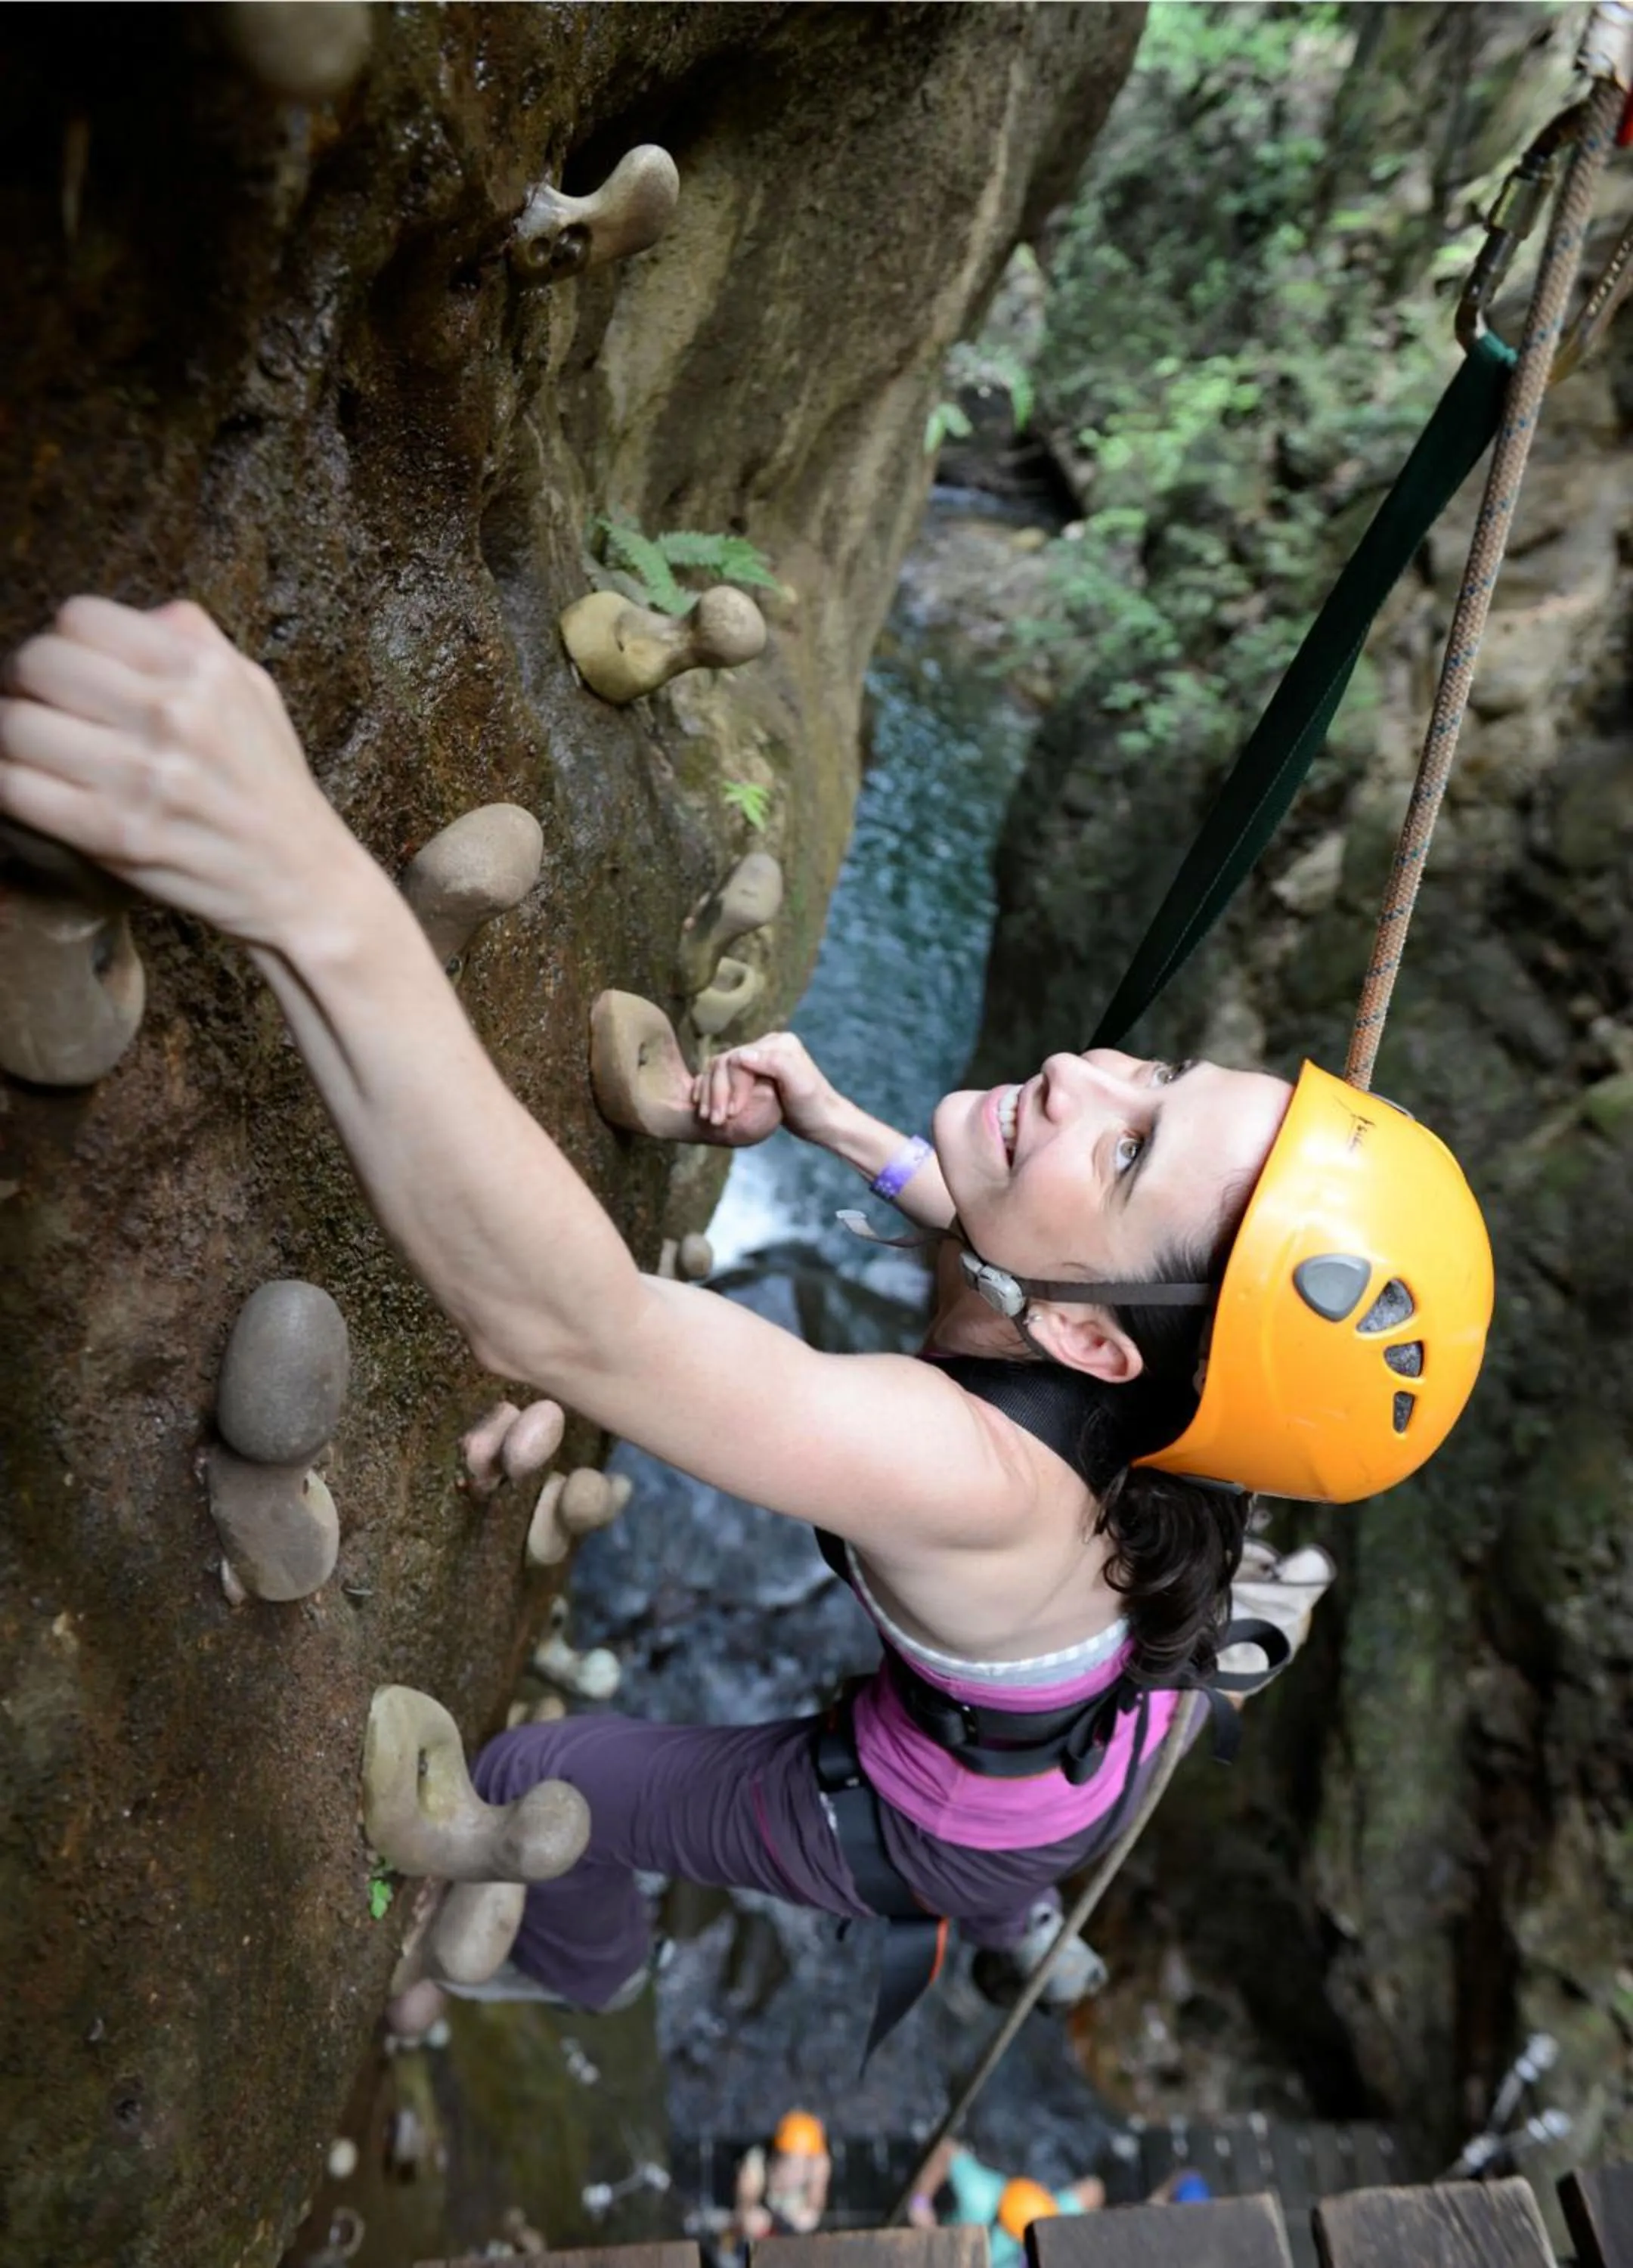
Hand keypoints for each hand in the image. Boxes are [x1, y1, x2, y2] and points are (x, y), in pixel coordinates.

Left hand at [0, 597, 366, 946]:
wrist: (302, 880)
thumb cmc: (271, 787)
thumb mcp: (253, 692)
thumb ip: (196, 641)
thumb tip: (136, 617)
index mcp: (202, 670)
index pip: (81, 618)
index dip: (63, 642)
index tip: (68, 673)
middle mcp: (172, 714)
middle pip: (38, 663)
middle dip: (24, 684)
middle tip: (37, 709)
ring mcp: (142, 777)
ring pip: (16, 725)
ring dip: (12, 738)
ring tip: (33, 753)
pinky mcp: (116, 835)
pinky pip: (16, 789)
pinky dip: (8, 784)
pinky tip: (31, 789)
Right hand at [693, 1031, 838, 1143]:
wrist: (824, 1123)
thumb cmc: (813, 1106)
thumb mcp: (800, 1085)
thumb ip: (774, 1064)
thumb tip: (739, 1055)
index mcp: (777, 1042)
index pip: (738, 1060)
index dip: (729, 1087)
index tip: (729, 1114)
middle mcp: (766, 1045)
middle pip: (726, 1063)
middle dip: (716, 1092)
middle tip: (713, 1120)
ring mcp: (758, 1059)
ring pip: (720, 1071)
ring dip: (710, 1094)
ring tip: (709, 1119)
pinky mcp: (753, 1074)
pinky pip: (725, 1079)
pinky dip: (713, 1093)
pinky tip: (707, 1109)